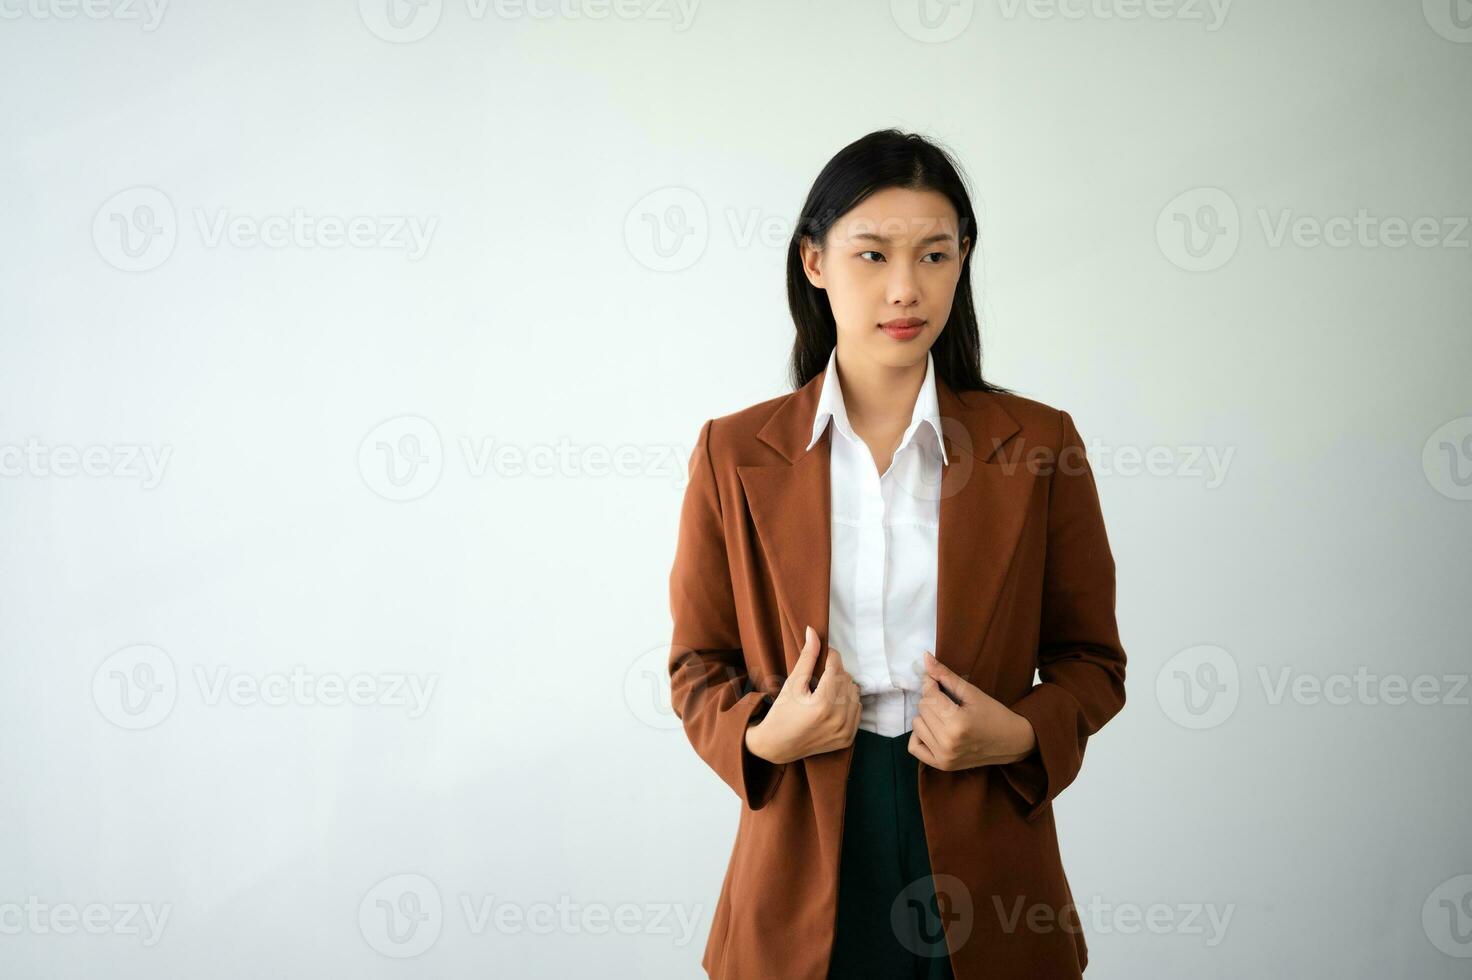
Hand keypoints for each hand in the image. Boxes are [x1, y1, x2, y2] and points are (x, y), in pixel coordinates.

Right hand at [745, 626, 860, 764]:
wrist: (777, 746)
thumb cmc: (781, 712)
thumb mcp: (792, 683)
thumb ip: (807, 657)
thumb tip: (813, 630)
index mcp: (822, 704)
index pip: (836, 668)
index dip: (831, 656)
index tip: (824, 653)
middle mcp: (837, 719)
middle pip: (847, 680)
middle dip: (836, 672)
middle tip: (820, 675)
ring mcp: (844, 731)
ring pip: (854, 694)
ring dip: (843, 687)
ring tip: (825, 690)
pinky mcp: (848, 739)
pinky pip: (857, 710)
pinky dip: (848, 703)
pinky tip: (832, 704)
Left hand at [907, 651, 1037, 770]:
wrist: (1012, 742)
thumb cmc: (995, 714)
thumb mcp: (972, 692)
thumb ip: (946, 675)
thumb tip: (925, 656)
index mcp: (957, 723)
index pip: (929, 695)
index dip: (931, 683)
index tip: (936, 679)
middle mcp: (948, 742)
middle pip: (922, 709)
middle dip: (931, 699)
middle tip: (947, 699)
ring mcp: (944, 757)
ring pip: (916, 725)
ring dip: (926, 716)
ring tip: (944, 715)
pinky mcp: (942, 765)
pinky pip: (914, 748)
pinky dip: (919, 736)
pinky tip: (933, 729)